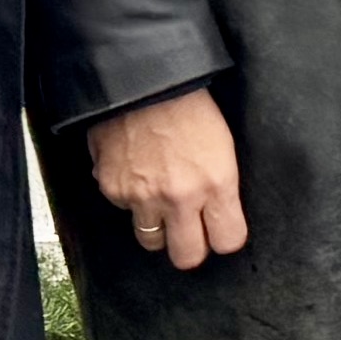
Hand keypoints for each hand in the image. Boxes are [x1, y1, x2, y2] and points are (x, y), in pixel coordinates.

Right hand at [87, 89, 248, 271]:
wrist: (143, 82)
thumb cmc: (189, 106)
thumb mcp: (223, 146)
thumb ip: (220, 187)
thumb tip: (216, 216)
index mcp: (217, 183)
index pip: (228, 241)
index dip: (224, 238)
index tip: (220, 231)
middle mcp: (180, 197)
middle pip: (187, 257)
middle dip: (189, 249)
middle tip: (189, 234)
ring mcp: (143, 197)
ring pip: (152, 241)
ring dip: (157, 227)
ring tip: (160, 201)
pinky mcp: (113, 190)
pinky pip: (124, 211)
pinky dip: (129, 199)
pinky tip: (136, 173)